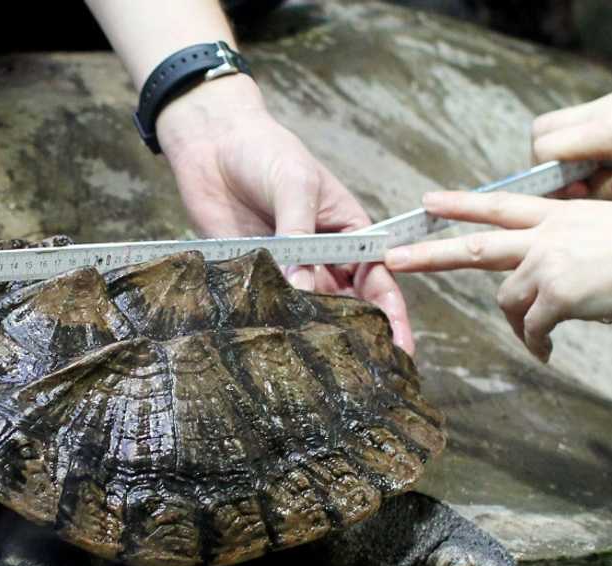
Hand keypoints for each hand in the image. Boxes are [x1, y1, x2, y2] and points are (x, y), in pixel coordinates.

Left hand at [156, 75, 413, 353]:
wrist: (211, 144)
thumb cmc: (265, 152)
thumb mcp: (295, 184)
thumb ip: (299, 234)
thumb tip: (300, 287)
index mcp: (348, 234)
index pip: (378, 280)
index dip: (392, 317)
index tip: (400, 349)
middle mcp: (322, 259)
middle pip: (347, 307)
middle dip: (357, 338)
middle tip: (363, 375)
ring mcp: (286, 271)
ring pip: (307, 314)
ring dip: (313, 337)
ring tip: (320, 369)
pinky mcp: (251, 277)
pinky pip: (266, 307)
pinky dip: (271, 326)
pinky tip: (273, 348)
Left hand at [383, 191, 611, 361]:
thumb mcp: (606, 230)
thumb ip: (571, 247)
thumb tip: (560, 278)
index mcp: (558, 216)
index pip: (498, 206)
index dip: (460, 204)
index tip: (428, 201)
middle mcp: (546, 235)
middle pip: (475, 245)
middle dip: (429, 253)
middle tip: (393, 258)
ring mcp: (548, 263)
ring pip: (508, 300)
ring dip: (519, 324)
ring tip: (537, 338)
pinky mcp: (557, 293)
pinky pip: (533, 327)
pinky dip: (537, 344)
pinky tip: (547, 353)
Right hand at [534, 90, 611, 203]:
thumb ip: (602, 190)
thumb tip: (571, 192)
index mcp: (611, 128)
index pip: (545, 147)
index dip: (545, 177)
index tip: (565, 197)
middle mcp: (609, 107)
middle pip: (544, 128)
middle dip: (546, 161)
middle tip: (571, 188)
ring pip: (564, 123)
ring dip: (566, 152)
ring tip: (594, 179)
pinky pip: (588, 121)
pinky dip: (585, 144)